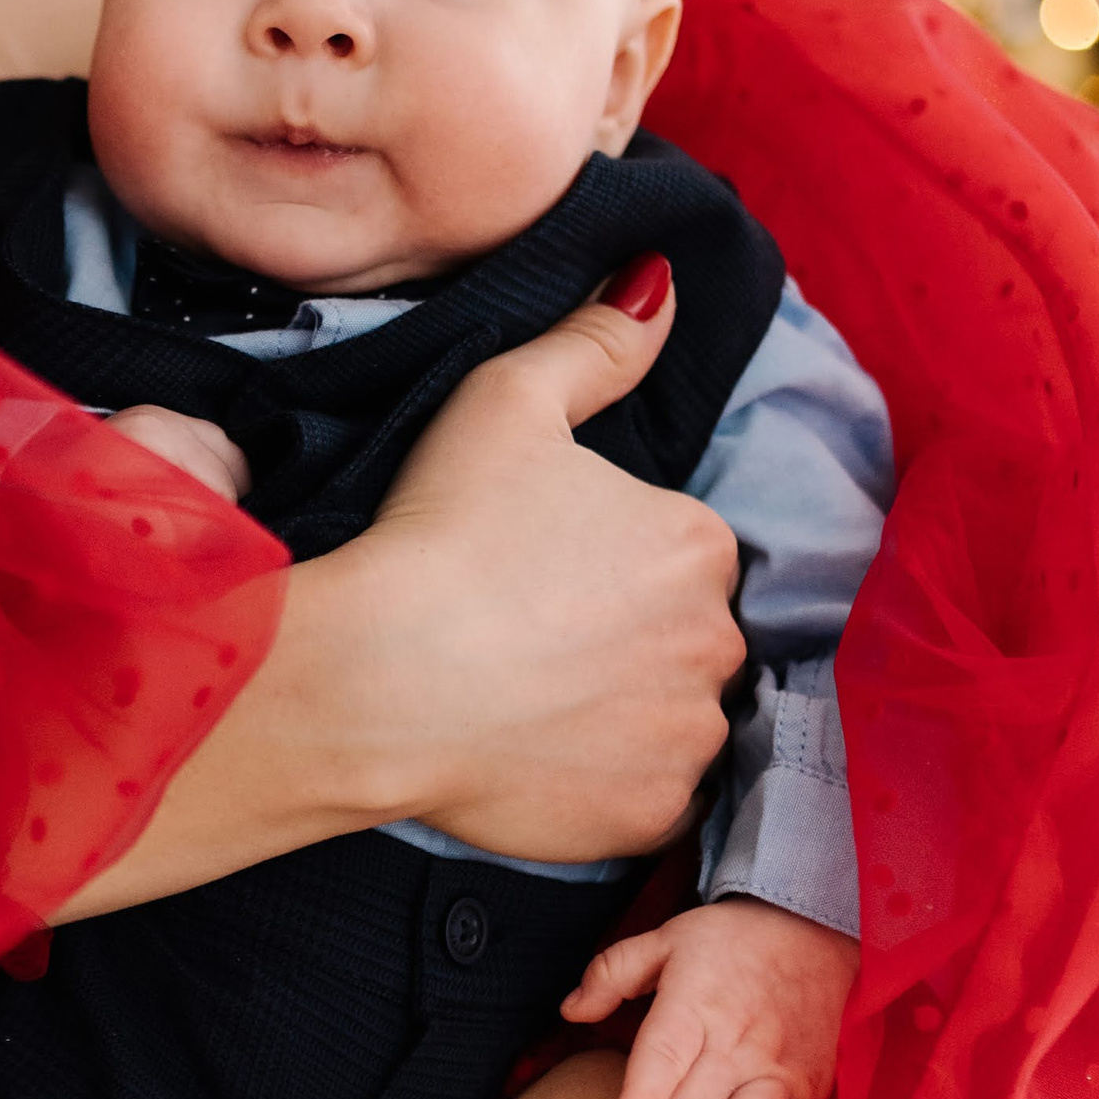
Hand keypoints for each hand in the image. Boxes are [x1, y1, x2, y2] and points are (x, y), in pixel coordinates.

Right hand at [58, 265, 743, 915]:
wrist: (379, 683)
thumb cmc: (441, 535)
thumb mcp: (506, 402)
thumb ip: (595, 343)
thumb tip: (662, 282)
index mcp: (698, 541)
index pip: (675, 552)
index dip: (600, 563)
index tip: (530, 575)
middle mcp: (719, 640)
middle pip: (679, 638)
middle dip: (620, 640)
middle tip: (520, 639)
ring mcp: (688, 736)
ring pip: (666, 719)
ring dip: (614, 713)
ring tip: (521, 702)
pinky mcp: (648, 815)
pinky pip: (640, 798)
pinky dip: (597, 783)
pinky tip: (529, 758)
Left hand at [566, 896, 857, 1098]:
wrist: (816, 932)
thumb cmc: (730, 942)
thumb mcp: (666, 938)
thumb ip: (612, 973)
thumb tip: (570, 1011)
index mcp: (697, 1003)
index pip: (667, 1055)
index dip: (645, 1096)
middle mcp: (740, 1044)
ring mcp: (777, 1073)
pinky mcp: (805, 1093)